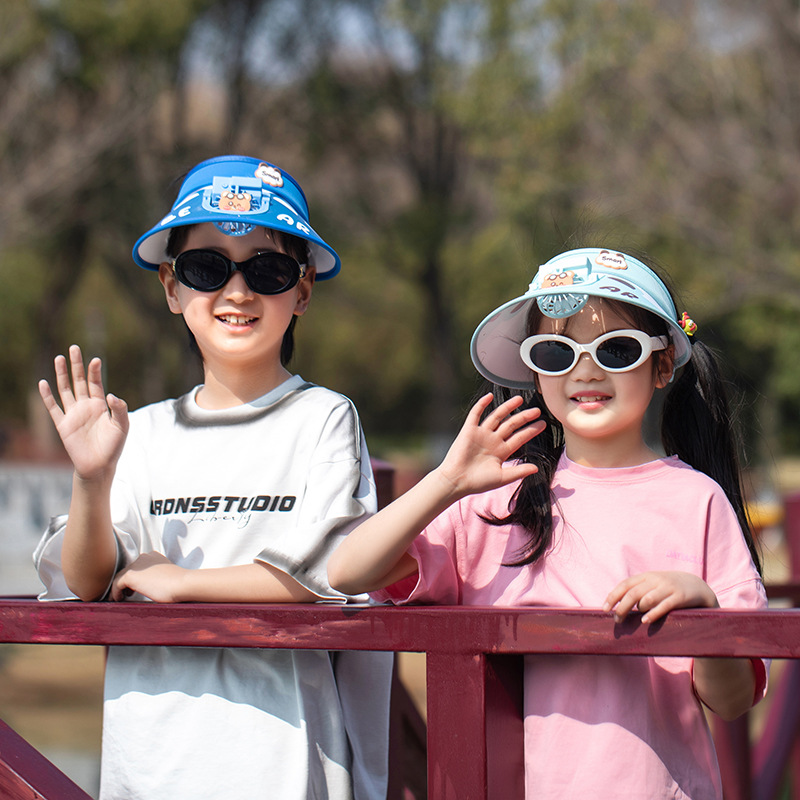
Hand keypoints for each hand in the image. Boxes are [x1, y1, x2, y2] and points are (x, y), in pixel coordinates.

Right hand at [39, 345, 128, 481]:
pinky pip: (53, 408)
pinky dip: (47, 396)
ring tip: (59, 358)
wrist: (99, 465)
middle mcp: (86, 406)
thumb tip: (111, 394)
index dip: (95, 371)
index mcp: (101, 405)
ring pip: (65, 390)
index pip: (96, 383)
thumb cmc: (114, 446)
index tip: (95, 359)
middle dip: (77, 365)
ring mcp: (73, 414)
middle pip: (79, 381)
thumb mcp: (123, 426)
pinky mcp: (63, 425)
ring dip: (62, 375)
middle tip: (74, 347)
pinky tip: (43, 383)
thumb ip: (120, 409)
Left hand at [111, 552, 185, 602]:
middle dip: (126, 582)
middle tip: (127, 594)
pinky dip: (115, 592)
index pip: (139, 566)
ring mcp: (137, 565)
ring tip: (121, 597)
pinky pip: (116, 584)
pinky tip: (119, 599)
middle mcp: (144, 557)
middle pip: (128, 570)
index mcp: (154, 556)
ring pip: (120, 576)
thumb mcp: (167, 576)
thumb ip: (157, 576)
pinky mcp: (130, 575)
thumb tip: (152, 586)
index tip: (135, 588)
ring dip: (119, 587)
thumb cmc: (178, 584)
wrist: (181, 584)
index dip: (136, 577)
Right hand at [436, 393, 544, 498]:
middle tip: (537, 410)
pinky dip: (481, 405)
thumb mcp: (502, 478)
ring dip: (507, 407)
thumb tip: (536, 468)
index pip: (519, 437)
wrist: (457, 481)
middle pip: (511, 425)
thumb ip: (519, 471)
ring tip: (519, 399)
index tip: (543, 424)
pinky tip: (489, 396)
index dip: (531, 430)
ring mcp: (481, 434)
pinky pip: (475, 414)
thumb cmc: (478, 482)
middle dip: (524, 417)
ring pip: (497, 417)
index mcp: (501, 451)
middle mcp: (492, 440)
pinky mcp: (469, 431)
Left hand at [604, 571, 718, 623]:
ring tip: (631, 621)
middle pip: (633, 593)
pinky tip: (645, 621)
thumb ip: (639, 592)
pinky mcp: (680, 597)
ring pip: (647, 599)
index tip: (604, 608)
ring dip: (637, 611)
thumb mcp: (654, 585)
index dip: (613, 596)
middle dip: (622, 607)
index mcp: (647, 576)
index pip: (625, 584)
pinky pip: (664, 606)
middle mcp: (656, 580)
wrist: (698, 586)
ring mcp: (668, 587)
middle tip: (616, 620)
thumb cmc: (670, 589)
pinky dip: (653, 613)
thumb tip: (619, 607)